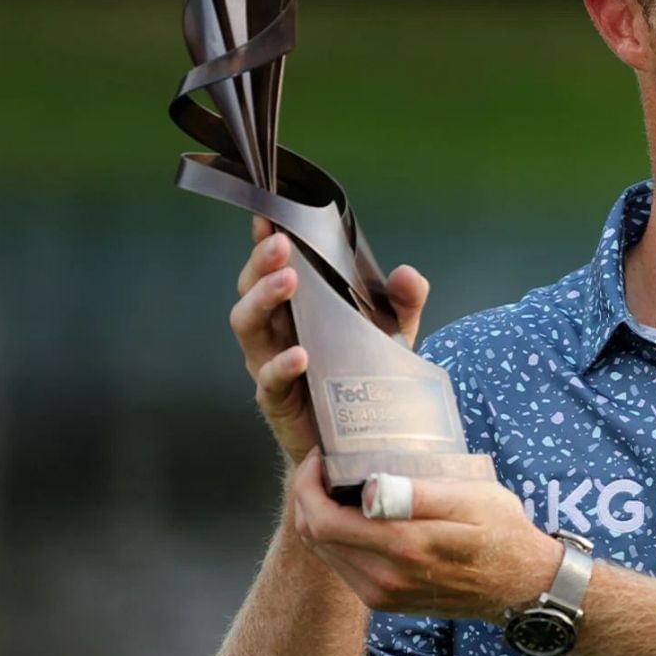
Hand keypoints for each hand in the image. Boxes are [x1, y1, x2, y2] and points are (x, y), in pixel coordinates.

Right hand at [230, 214, 432, 464]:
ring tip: (288, 281)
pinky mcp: (277, 401)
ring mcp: (270, 365)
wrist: (362, 441)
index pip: (273, 267)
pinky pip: (269, 381)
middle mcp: (275, 332)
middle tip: (280, 244)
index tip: (268, 214)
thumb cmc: (366, 377)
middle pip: (250, 289)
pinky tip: (300, 355)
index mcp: (297, 308)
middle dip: (262, 264)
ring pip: (248, 326)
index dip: (265, 241)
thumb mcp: (393, 334)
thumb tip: (407, 275)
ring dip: (264, 299)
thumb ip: (404, 302)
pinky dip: (282, 365)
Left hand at [285, 452, 563, 623]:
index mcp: (403, 548)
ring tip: (340, 486)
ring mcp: (383, 595)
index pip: (323, 521)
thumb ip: (420, 495)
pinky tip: (356, 516)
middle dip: (309, 497)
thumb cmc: (502, 532)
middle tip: (326, 466)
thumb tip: (370, 490)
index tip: (321, 457)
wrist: (522, 585)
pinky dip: (338, 538)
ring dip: (321, 517)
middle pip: (315, 538)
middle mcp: (384, 579)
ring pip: (325, 553)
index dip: (308, 486)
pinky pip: (343, 567)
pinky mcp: (386, 602)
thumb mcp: (473, 500)